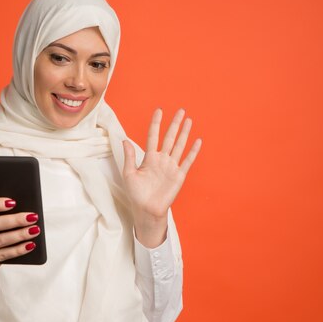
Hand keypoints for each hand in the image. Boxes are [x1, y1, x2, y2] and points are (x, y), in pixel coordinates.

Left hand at [122, 109, 201, 247]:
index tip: (159, 111)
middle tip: (181, 110)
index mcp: (149, 158)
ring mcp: (171, 166)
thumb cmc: (136, 194)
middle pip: (169, 137)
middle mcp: (161, 160)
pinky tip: (197, 141)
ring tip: (189, 120)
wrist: (147, 210)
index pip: (153, 136)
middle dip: (175, 124)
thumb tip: (125, 140)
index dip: (156, 123)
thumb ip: (129, 157)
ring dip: (184, 133)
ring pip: (179, 145)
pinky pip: (187, 161)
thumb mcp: (129, 174)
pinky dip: (193, 151)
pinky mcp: (179, 175)